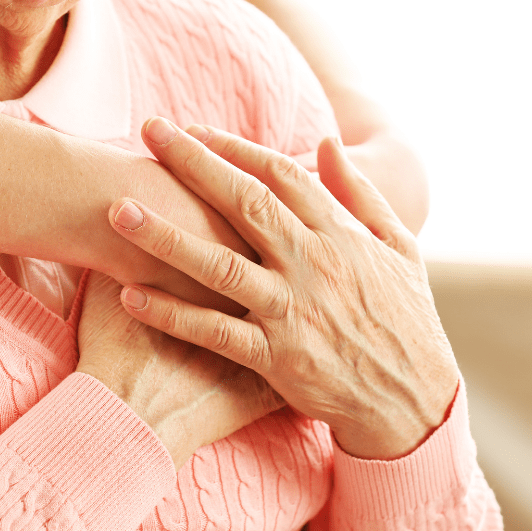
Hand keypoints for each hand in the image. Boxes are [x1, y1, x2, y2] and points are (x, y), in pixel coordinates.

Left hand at [107, 118, 459, 459]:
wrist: (413, 400)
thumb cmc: (406, 319)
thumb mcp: (400, 246)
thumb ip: (361, 194)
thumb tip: (328, 143)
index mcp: (339, 234)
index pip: (278, 174)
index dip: (231, 147)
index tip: (192, 130)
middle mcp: (311, 264)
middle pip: (242, 202)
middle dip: (192, 163)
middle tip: (148, 131)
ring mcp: (290, 310)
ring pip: (218, 264)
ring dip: (165, 236)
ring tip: (118, 211)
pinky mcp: (275, 357)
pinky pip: (214, 332)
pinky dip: (172, 314)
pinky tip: (130, 296)